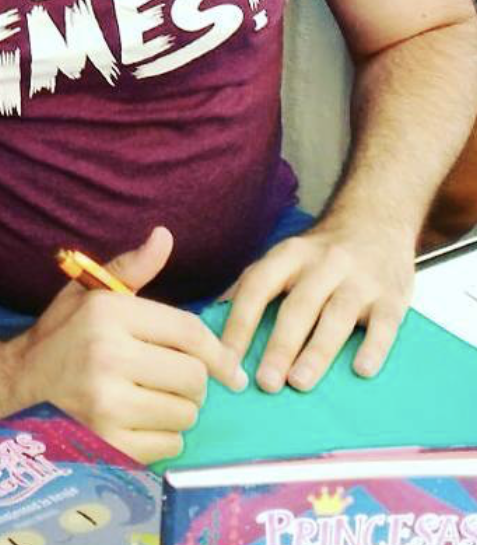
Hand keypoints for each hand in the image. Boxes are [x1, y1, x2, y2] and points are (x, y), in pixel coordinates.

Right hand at [0, 227, 245, 463]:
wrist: (16, 384)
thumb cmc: (61, 336)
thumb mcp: (89, 294)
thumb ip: (131, 268)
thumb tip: (164, 236)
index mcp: (108, 313)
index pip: (189, 332)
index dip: (218, 352)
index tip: (229, 368)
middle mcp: (108, 356)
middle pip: (194, 377)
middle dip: (190, 381)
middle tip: (168, 379)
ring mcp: (107, 403)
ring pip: (186, 414)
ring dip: (177, 410)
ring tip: (149, 399)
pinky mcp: (110, 443)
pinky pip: (170, 446)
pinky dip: (163, 438)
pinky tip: (138, 422)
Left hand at [218, 220, 414, 393]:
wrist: (377, 222)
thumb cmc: (322, 253)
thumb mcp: (285, 256)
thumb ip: (254, 284)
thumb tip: (213, 317)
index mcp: (288, 255)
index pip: (258, 287)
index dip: (240, 322)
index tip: (227, 359)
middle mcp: (323, 264)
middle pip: (297, 307)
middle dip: (279, 346)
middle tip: (265, 383)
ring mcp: (359, 280)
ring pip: (335, 317)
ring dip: (317, 352)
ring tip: (299, 382)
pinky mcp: (392, 297)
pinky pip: (384, 324)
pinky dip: (373, 347)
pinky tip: (361, 370)